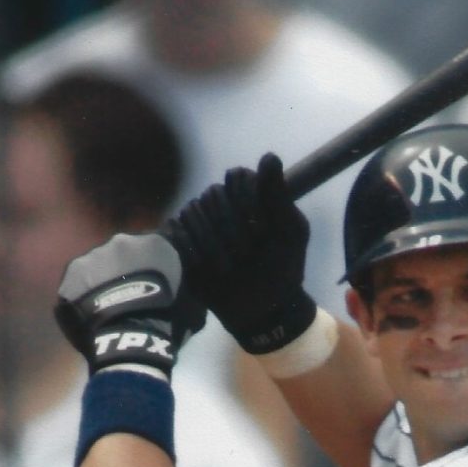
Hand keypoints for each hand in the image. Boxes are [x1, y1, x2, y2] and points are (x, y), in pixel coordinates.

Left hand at [54, 231, 201, 376]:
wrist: (132, 336)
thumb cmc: (169, 322)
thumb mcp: (191, 305)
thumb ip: (185, 291)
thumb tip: (186, 294)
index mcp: (154, 244)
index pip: (154, 253)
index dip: (153, 275)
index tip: (154, 293)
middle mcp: (122, 241)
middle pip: (121, 258)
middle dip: (122, 276)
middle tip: (128, 304)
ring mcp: (92, 255)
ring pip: (96, 271)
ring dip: (99, 287)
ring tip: (106, 316)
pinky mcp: (70, 275)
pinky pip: (76, 289)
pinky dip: (80, 302)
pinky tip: (89, 323)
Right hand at [165, 158, 315, 357]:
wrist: (261, 310)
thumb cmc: (281, 269)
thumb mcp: (290, 233)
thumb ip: (278, 195)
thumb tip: (269, 156)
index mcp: (249, 193)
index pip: (238, 178)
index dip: (247, 202)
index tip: (263, 229)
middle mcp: (222, 201)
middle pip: (214, 195)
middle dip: (232, 228)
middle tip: (247, 254)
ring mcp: (200, 220)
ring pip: (194, 212)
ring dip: (213, 243)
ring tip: (229, 267)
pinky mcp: (182, 240)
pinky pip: (177, 232)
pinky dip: (194, 251)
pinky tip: (209, 268)